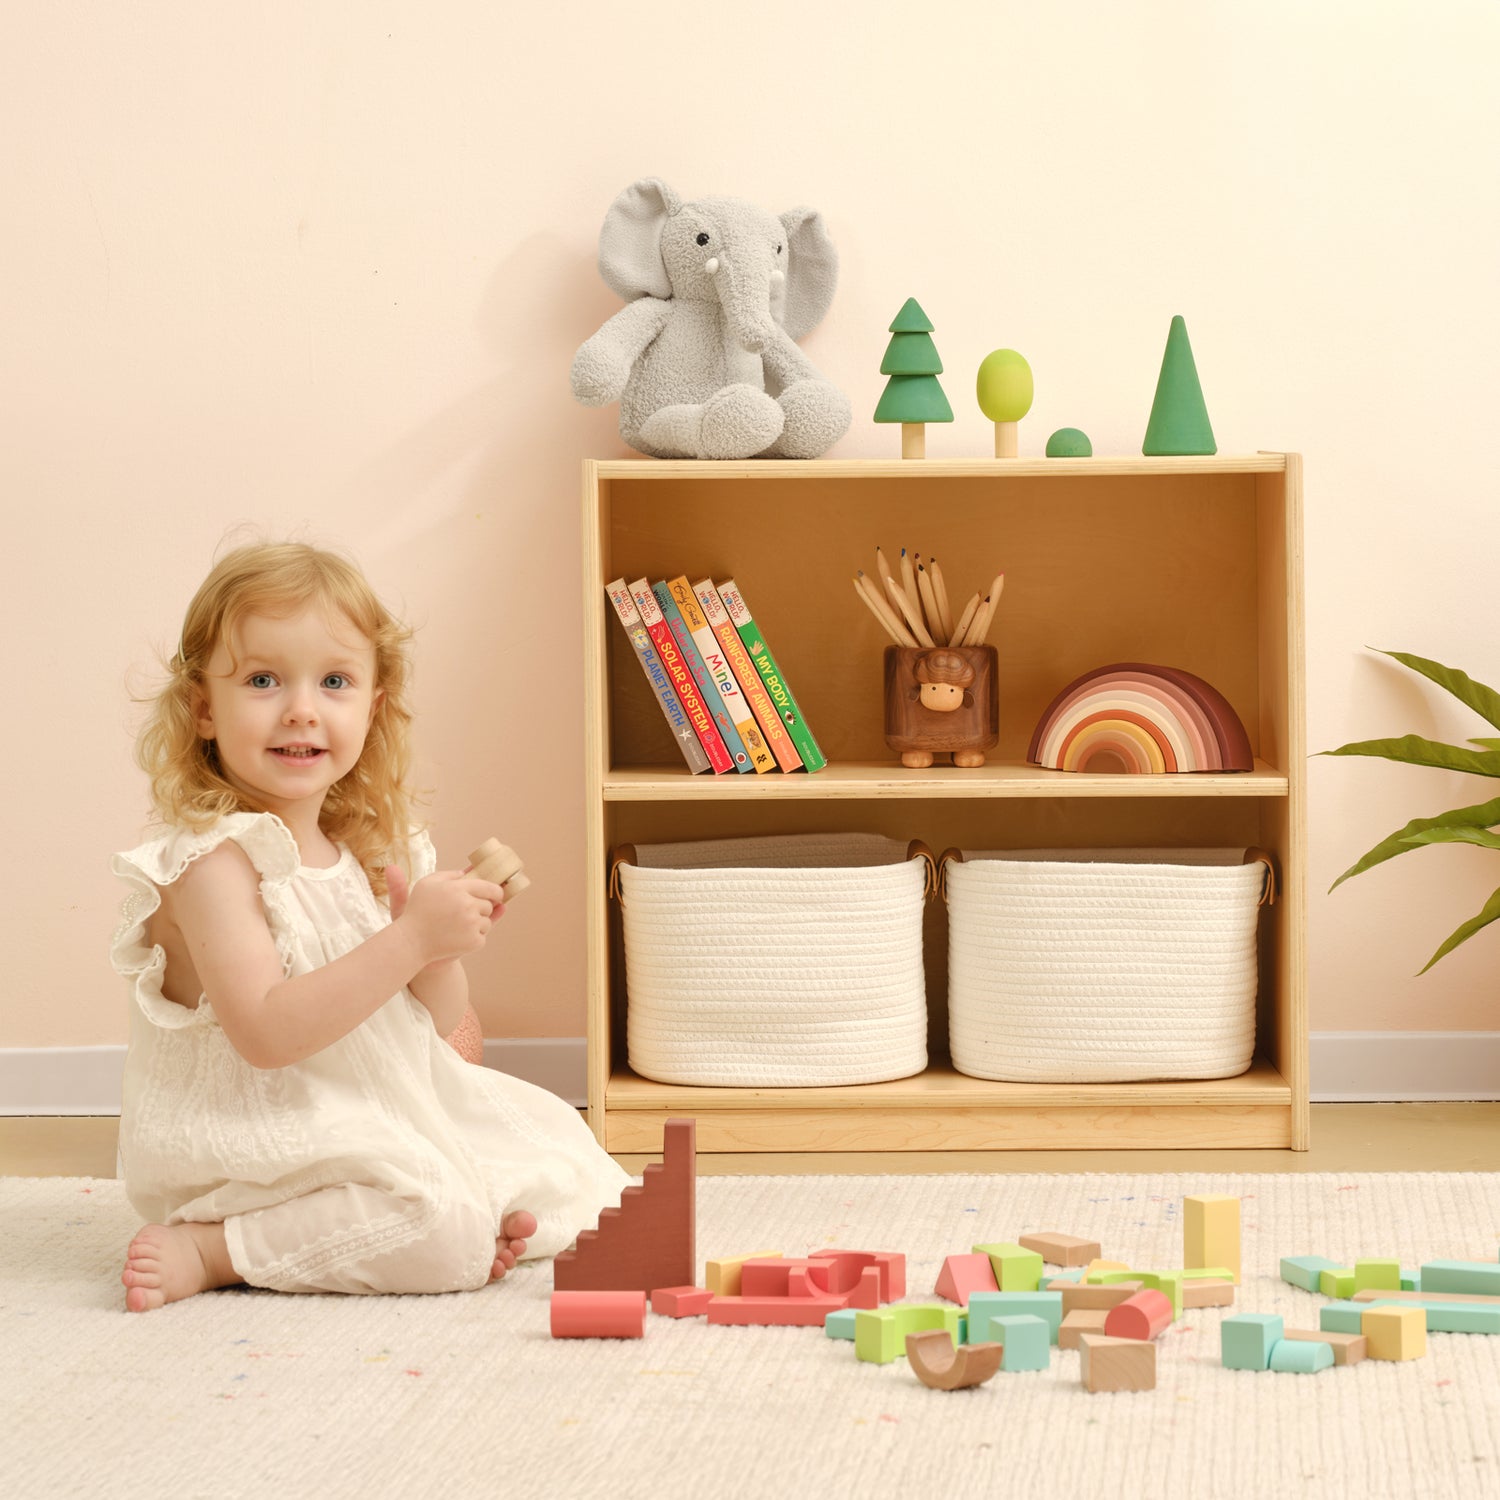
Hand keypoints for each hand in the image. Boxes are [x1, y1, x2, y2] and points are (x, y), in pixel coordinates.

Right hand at [386, 867, 504, 967]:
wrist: (411, 942)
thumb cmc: (417, 911)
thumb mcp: (426, 885)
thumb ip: (448, 875)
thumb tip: (468, 871)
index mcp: (458, 889)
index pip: (489, 887)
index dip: (496, 891)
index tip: (496, 894)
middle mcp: (468, 905)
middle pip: (489, 904)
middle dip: (480, 908)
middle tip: (464, 914)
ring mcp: (472, 925)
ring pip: (487, 921)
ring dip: (477, 924)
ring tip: (457, 927)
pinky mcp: (473, 942)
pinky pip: (482, 937)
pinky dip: (473, 938)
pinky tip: (457, 938)